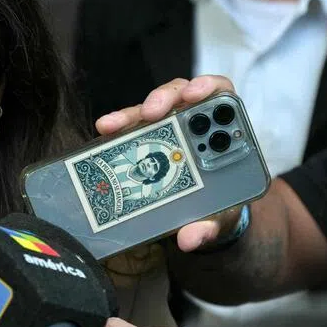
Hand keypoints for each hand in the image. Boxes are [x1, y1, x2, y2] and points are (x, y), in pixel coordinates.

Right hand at [95, 76, 243, 253]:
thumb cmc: (218, 208)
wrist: (202, 215)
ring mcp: (166, 128)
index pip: (220, 94)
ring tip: (112, 125)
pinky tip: (103, 131)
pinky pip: (130, 127)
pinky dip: (117, 128)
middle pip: (180, 96)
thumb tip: (189, 239)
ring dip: (131, 114)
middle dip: (163, 99)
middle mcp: (194, 122)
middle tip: (150, 112)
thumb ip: (209, 227)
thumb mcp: (219, 218)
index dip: (208, 87)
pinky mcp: (144, 138)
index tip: (195, 94)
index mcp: (223, 132)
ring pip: (150, 108)